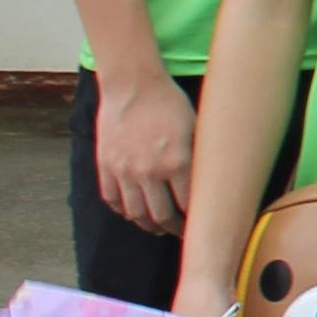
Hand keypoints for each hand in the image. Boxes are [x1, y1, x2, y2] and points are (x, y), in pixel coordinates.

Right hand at [89, 69, 194, 235]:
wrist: (133, 84)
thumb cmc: (170, 103)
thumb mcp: (196, 128)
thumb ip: (199, 159)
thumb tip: (210, 185)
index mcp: (177, 162)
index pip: (189, 206)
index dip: (196, 220)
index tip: (202, 225)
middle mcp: (149, 172)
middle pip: (161, 216)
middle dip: (174, 228)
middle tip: (182, 232)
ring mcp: (124, 171)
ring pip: (136, 214)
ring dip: (148, 225)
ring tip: (158, 226)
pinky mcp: (105, 167)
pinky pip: (113, 200)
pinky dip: (124, 211)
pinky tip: (134, 212)